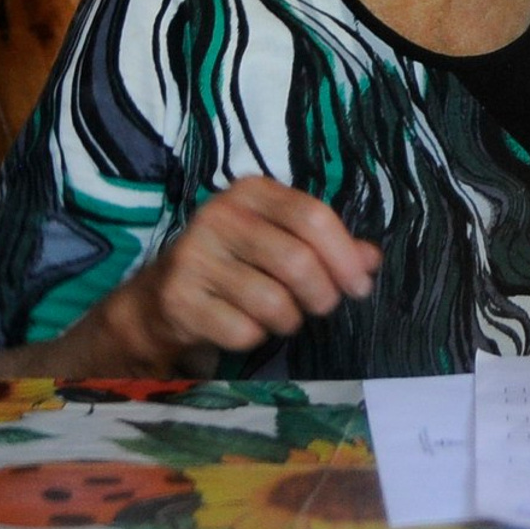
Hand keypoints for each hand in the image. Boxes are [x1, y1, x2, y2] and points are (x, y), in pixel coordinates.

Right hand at [0, 179, 380, 378]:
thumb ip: (328, 246)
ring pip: (273, 301)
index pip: (313, 217)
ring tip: (281, 317)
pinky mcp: (179, 298)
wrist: (158, 301)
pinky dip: (255, 337)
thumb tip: (371, 260)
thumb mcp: (279, 243)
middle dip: (322, 295)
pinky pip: (243, 330)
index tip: (360, 286)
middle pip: (297, 261)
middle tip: (323, 308)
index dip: (344, 256)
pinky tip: (243, 327)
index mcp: (251, 191)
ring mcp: (194, 255)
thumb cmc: (234, 266)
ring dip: (288, 320)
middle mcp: (219, 214)